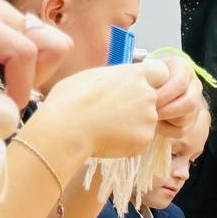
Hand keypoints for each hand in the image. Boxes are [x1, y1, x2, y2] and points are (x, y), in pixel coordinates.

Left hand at [0, 0, 71, 110]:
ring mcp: (7, 13)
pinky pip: (39, 42)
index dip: (24, 84)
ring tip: (3, 84)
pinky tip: (0, 72)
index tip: (9, 109)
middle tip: (11, 95)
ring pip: (51, 43)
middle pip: (51, 44)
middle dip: (40, 77)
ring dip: (36, 70)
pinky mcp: (10, 19)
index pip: (22, 50)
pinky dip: (30, 63)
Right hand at [39, 63, 159, 157]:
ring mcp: (149, 116)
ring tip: (107, 130)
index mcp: (134, 74)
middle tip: (109, 116)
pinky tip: (109, 141)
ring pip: (144, 122)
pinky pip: (139, 141)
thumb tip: (112, 82)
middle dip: (132, 108)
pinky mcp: (146, 137)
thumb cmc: (70, 100)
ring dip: (131, 127)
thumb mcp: (88, 76)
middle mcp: (147, 92)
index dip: (130, 89)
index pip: (144, 78)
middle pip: (146, 101)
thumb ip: (110, 77)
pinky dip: (128, 143)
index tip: (119, 96)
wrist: (68, 129)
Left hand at [154, 56, 202, 138]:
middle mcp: (195, 86)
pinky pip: (181, 131)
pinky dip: (166, 130)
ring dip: (165, 120)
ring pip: (186, 119)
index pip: (180, 84)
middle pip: (190, 103)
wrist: (153, 84)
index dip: (163, 94)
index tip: (147, 99)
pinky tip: (155, 123)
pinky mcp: (192, 121)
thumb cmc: (148, 76)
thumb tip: (141, 89)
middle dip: (166, 110)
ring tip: (150, 116)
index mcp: (184, 68)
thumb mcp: (147, 69)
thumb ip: (147, 74)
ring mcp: (196, 104)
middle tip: (149, 112)